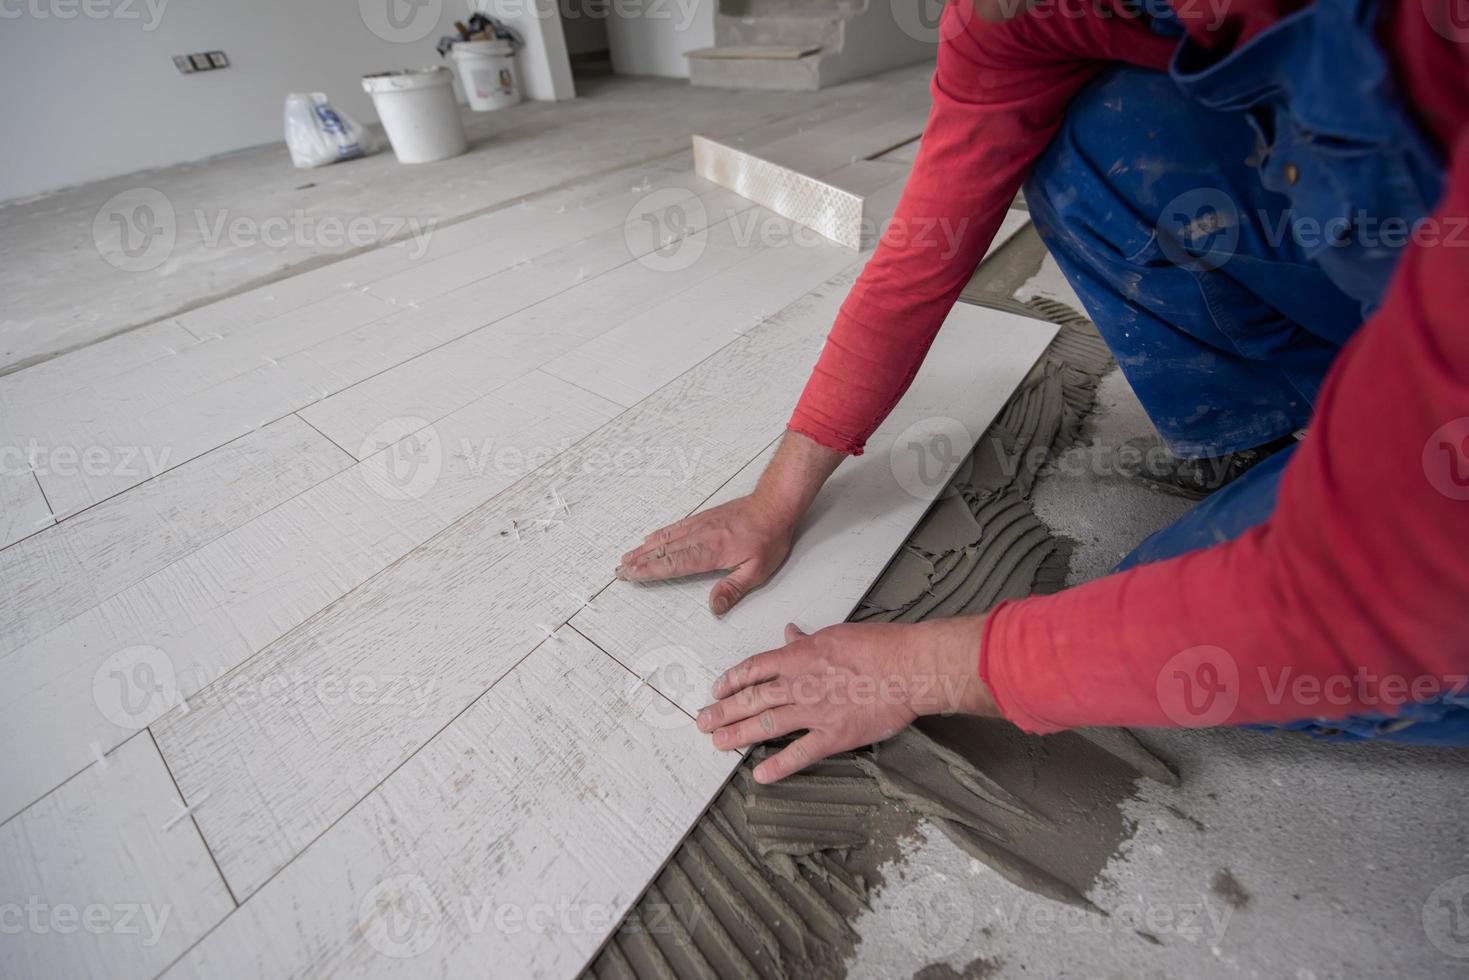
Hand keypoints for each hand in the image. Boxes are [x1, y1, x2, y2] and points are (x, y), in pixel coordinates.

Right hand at [615, 431, 843, 615]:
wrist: (774, 504)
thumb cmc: (769, 537)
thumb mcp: (758, 570)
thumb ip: (733, 588)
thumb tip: (714, 607)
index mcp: (711, 552)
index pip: (675, 563)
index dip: (651, 570)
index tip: (632, 574)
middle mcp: (701, 537)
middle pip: (664, 551)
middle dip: (639, 561)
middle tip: (619, 570)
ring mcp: (700, 525)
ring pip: (666, 538)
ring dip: (644, 548)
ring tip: (627, 557)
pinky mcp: (704, 518)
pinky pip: (676, 527)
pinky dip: (660, 534)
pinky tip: (651, 537)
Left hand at [696, 618, 996, 782]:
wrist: (907, 667)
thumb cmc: (878, 646)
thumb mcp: (835, 634)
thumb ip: (808, 640)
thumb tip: (790, 633)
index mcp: (799, 657)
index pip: (753, 669)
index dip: (730, 681)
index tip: (717, 690)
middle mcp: (799, 684)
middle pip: (751, 699)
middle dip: (723, 711)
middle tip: (702, 722)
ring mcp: (814, 711)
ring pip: (766, 724)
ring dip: (738, 735)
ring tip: (717, 743)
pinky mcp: (833, 735)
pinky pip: (799, 754)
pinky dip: (778, 766)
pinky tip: (760, 775)